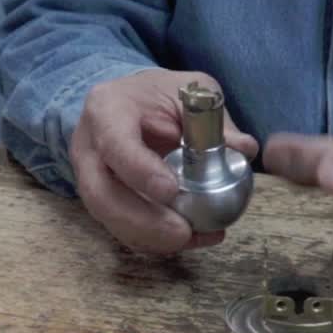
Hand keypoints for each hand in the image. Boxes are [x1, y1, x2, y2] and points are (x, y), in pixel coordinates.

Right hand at [71, 69, 259, 253]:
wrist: (128, 103)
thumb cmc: (158, 95)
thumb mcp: (190, 90)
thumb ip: (214, 119)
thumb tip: (245, 149)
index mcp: (106, 110)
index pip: (115, 145)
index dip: (140, 172)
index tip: (171, 191)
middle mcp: (88, 148)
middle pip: (101, 195)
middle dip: (142, 222)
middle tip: (182, 233)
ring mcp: (88, 178)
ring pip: (108, 219)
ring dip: (150, 238)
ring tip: (193, 239)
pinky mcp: (101, 202)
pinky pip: (121, 229)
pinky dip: (153, 242)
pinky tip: (189, 240)